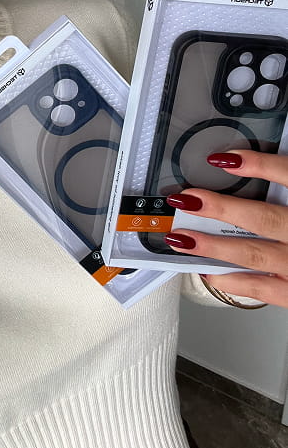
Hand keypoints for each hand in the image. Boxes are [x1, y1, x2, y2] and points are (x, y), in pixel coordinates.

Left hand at [164, 150, 287, 307]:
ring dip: (215, 246)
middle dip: (221, 209)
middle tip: (188, 198)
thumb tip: (252, 164)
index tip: (225, 158)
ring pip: (255, 254)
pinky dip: (234, 280)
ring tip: (183, 237)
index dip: (259, 166)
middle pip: (264, 219)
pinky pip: (264, 289)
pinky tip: (211, 271)